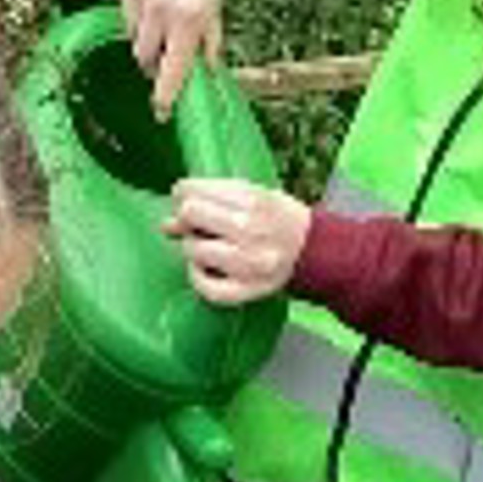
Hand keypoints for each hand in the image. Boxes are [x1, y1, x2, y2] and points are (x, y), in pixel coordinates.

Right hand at [121, 0, 240, 119]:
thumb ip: (208, 30)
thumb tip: (205, 61)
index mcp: (189, 15)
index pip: (172, 71)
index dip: (165, 96)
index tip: (161, 112)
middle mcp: (159, 9)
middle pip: (146, 58)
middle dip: (157, 63)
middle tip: (171, 59)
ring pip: (134, 36)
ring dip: (147, 41)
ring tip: (164, 27)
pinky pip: (127, 13)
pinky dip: (139, 18)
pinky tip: (154, 3)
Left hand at [166, 175, 310, 303]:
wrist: (315, 250)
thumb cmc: (279, 219)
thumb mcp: (253, 195)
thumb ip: (211, 200)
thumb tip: (166, 223)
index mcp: (252, 200)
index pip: (191, 191)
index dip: (183, 195)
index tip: (190, 202)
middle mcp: (250, 230)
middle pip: (189, 215)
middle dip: (187, 219)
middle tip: (200, 226)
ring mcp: (248, 263)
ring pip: (193, 250)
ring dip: (194, 249)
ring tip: (211, 248)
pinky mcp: (247, 290)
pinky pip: (205, 287)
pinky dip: (198, 277)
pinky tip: (206, 269)